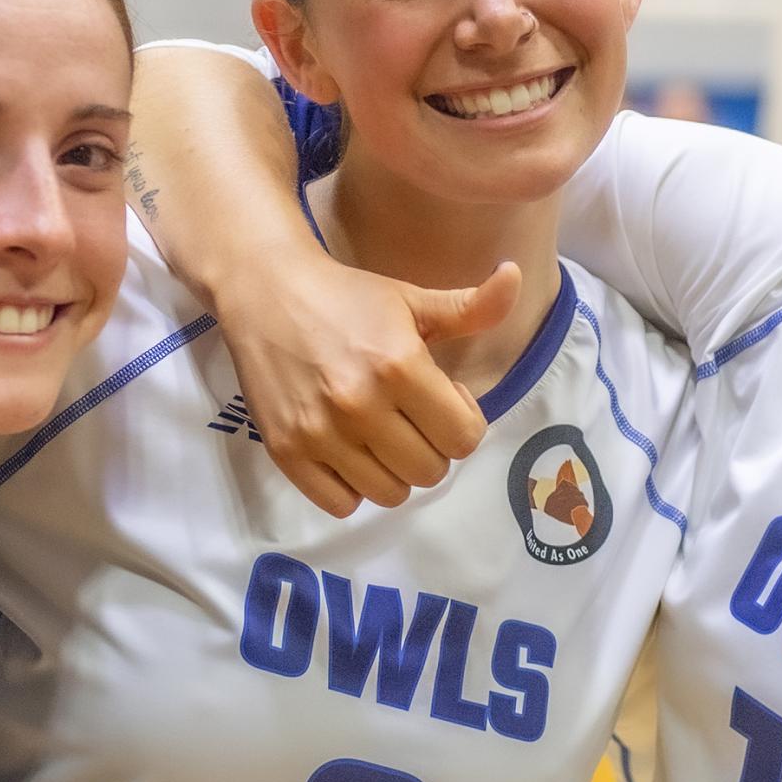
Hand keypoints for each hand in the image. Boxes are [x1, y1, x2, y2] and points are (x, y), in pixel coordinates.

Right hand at [212, 258, 519, 515]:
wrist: (264, 292)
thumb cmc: (347, 297)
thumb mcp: (412, 299)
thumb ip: (471, 306)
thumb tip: (516, 277)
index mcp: (400, 366)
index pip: (464, 438)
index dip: (462, 421)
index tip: (443, 399)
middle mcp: (361, 406)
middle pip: (430, 472)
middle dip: (432, 447)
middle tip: (411, 418)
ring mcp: (319, 434)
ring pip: (390, 494)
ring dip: (394, 470)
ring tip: (381, 435)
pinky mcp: (285, 452)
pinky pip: (340, 504)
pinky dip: (352, 486)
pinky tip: (349, 451)